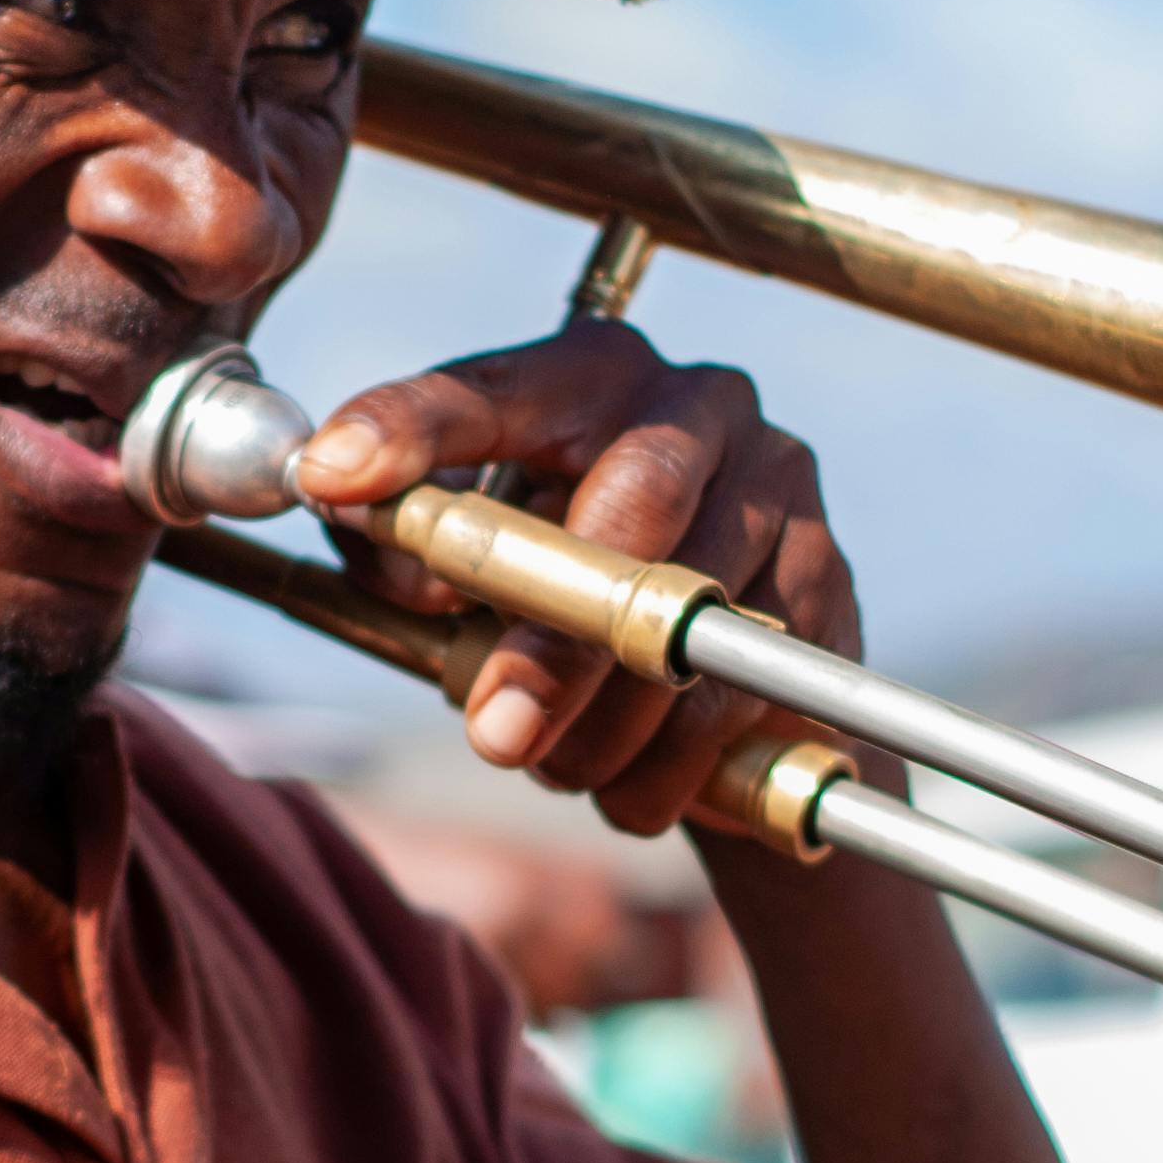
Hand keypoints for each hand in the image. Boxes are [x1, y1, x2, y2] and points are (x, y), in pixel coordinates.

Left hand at [290, 321, 858, 836]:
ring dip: (609, 728)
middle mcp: (695, 401)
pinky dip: (672, 767)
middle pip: (628, 506)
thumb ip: (404, 552)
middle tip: (494, 735)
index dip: (408, 427)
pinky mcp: (831, 576)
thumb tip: (356, 522)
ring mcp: (778, 481)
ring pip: (692, 616)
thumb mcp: (472, 579)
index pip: (487, 387)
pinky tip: (631, 788)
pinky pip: (745, 690)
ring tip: (557, 770)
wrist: (733, 696)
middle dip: (551, 640)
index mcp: (586, 375)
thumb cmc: (568, 614)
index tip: (332, 476)